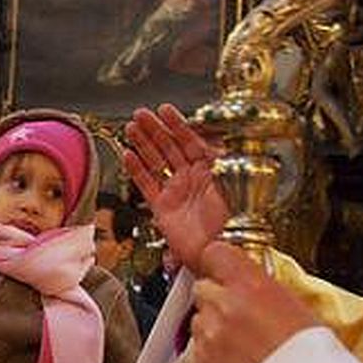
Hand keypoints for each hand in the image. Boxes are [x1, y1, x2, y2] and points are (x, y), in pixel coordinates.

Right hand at [123, 105, 229, 271]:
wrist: (218, 252)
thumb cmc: (232, 224)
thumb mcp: (234, 185)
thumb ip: (224, 162)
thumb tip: (219, 140)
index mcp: (211, 171)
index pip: (191, 140)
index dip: (177, 124)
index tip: (165, 110)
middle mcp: (192, 179)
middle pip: (170, 148)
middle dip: (155, 129)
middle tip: (141, 114)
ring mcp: (176, 192)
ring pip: (156, 162)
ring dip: (143, 144)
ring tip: (131, 128)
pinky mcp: (163, 208)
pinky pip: (147, 184)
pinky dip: (136, 170)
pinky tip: (128, 155)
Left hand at [189, 241, 319, 362]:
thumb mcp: (302, 313)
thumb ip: (269, 293)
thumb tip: (258, 289)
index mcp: (251, 286)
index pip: (216, 253)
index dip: (220, 262)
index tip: (226, 268)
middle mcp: (224, 307)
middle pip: (204, 288)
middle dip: (219, 298)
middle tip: (245, 316)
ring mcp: (209, 337)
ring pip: (200, 320)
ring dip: (216, 328)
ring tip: (247, 347)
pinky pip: (200, 350)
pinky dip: (214, 354)